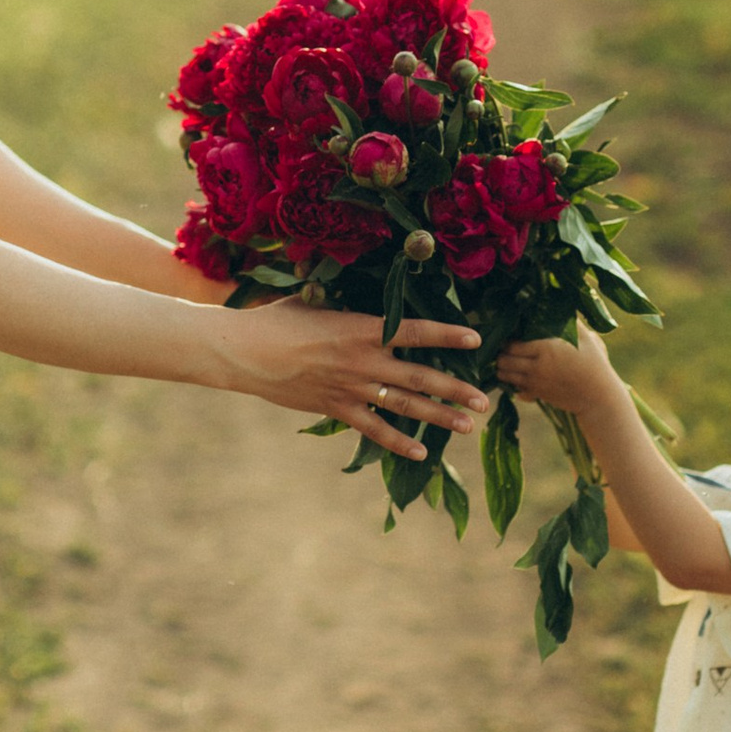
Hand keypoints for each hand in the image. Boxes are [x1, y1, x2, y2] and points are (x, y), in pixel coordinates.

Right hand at [233, 306, 489, 458]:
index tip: (476, 338)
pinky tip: (422, 453)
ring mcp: (351, 389)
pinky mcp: (336, 409)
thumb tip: (360, 278)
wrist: (245, 352)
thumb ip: (345, 300)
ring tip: (468, 425)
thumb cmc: (277, 320)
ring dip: (439, 416)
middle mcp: (363, 361)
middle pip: (420, 376)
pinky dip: (398, 442)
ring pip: (404, 406)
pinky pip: (374, 429)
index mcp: (361, 328)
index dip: (448, 335)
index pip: (415, 331)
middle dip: (455, 388)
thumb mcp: (315, 301)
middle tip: (485, 398)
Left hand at [496, 331, 624, 420]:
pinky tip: (518, 377)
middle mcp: (536, 367)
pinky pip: (515, 390)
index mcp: (545, 349)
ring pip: (505, 376)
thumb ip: (572, 321)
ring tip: (508, 361)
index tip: (511, 335)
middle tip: (505, 348)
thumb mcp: (586, 337)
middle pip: (504, 360)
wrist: (599, 396)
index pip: (512, 344)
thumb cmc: (595, 364)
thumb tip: (563, 304)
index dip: (508, 340)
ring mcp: (535, 384)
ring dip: (504, 368)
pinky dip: (513, 384)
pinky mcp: (538, 396)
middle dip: (502, 354)